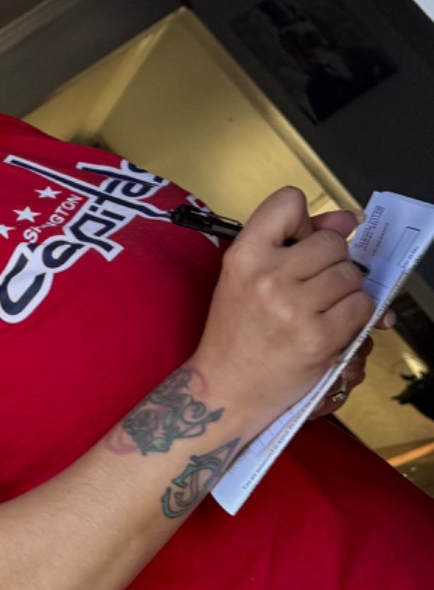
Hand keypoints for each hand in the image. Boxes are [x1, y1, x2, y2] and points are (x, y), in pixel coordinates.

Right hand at [196, 188, 376, 424]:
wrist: (227, 388)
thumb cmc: (237, 329)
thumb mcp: (249, 276)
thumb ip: (294, 240)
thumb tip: (347, 219)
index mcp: (244, 254)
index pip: (290, 201)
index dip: (304, 221)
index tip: (302, 242)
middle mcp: (267, 275)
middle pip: (332, 243)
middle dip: (331, 262)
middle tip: (311, 286)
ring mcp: (295, 308)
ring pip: (352, 275)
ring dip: (345, 290)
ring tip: (320, 308)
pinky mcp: (320, 337)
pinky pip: (362, 307)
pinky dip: (356, 315)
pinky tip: (332, 325)